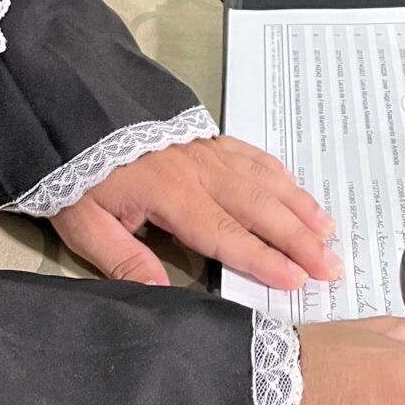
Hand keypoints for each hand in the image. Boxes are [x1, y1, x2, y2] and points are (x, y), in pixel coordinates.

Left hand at [51, 136, 341, 289]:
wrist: (72, 109)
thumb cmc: (76, 171)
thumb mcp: (83, 223)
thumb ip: (123, 259)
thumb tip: (162, 295)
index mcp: (171, 196)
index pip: (225, 234)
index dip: (263, 259)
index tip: (297, 279)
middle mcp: (198, 172)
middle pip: (258, 208)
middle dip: (298, 238)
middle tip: (332, 264)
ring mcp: (205, 151)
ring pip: (262, 179)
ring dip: (298, 205)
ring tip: (328, 230)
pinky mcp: (204, 138)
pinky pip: (251, 154)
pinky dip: (277, 172)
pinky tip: (295, 187)